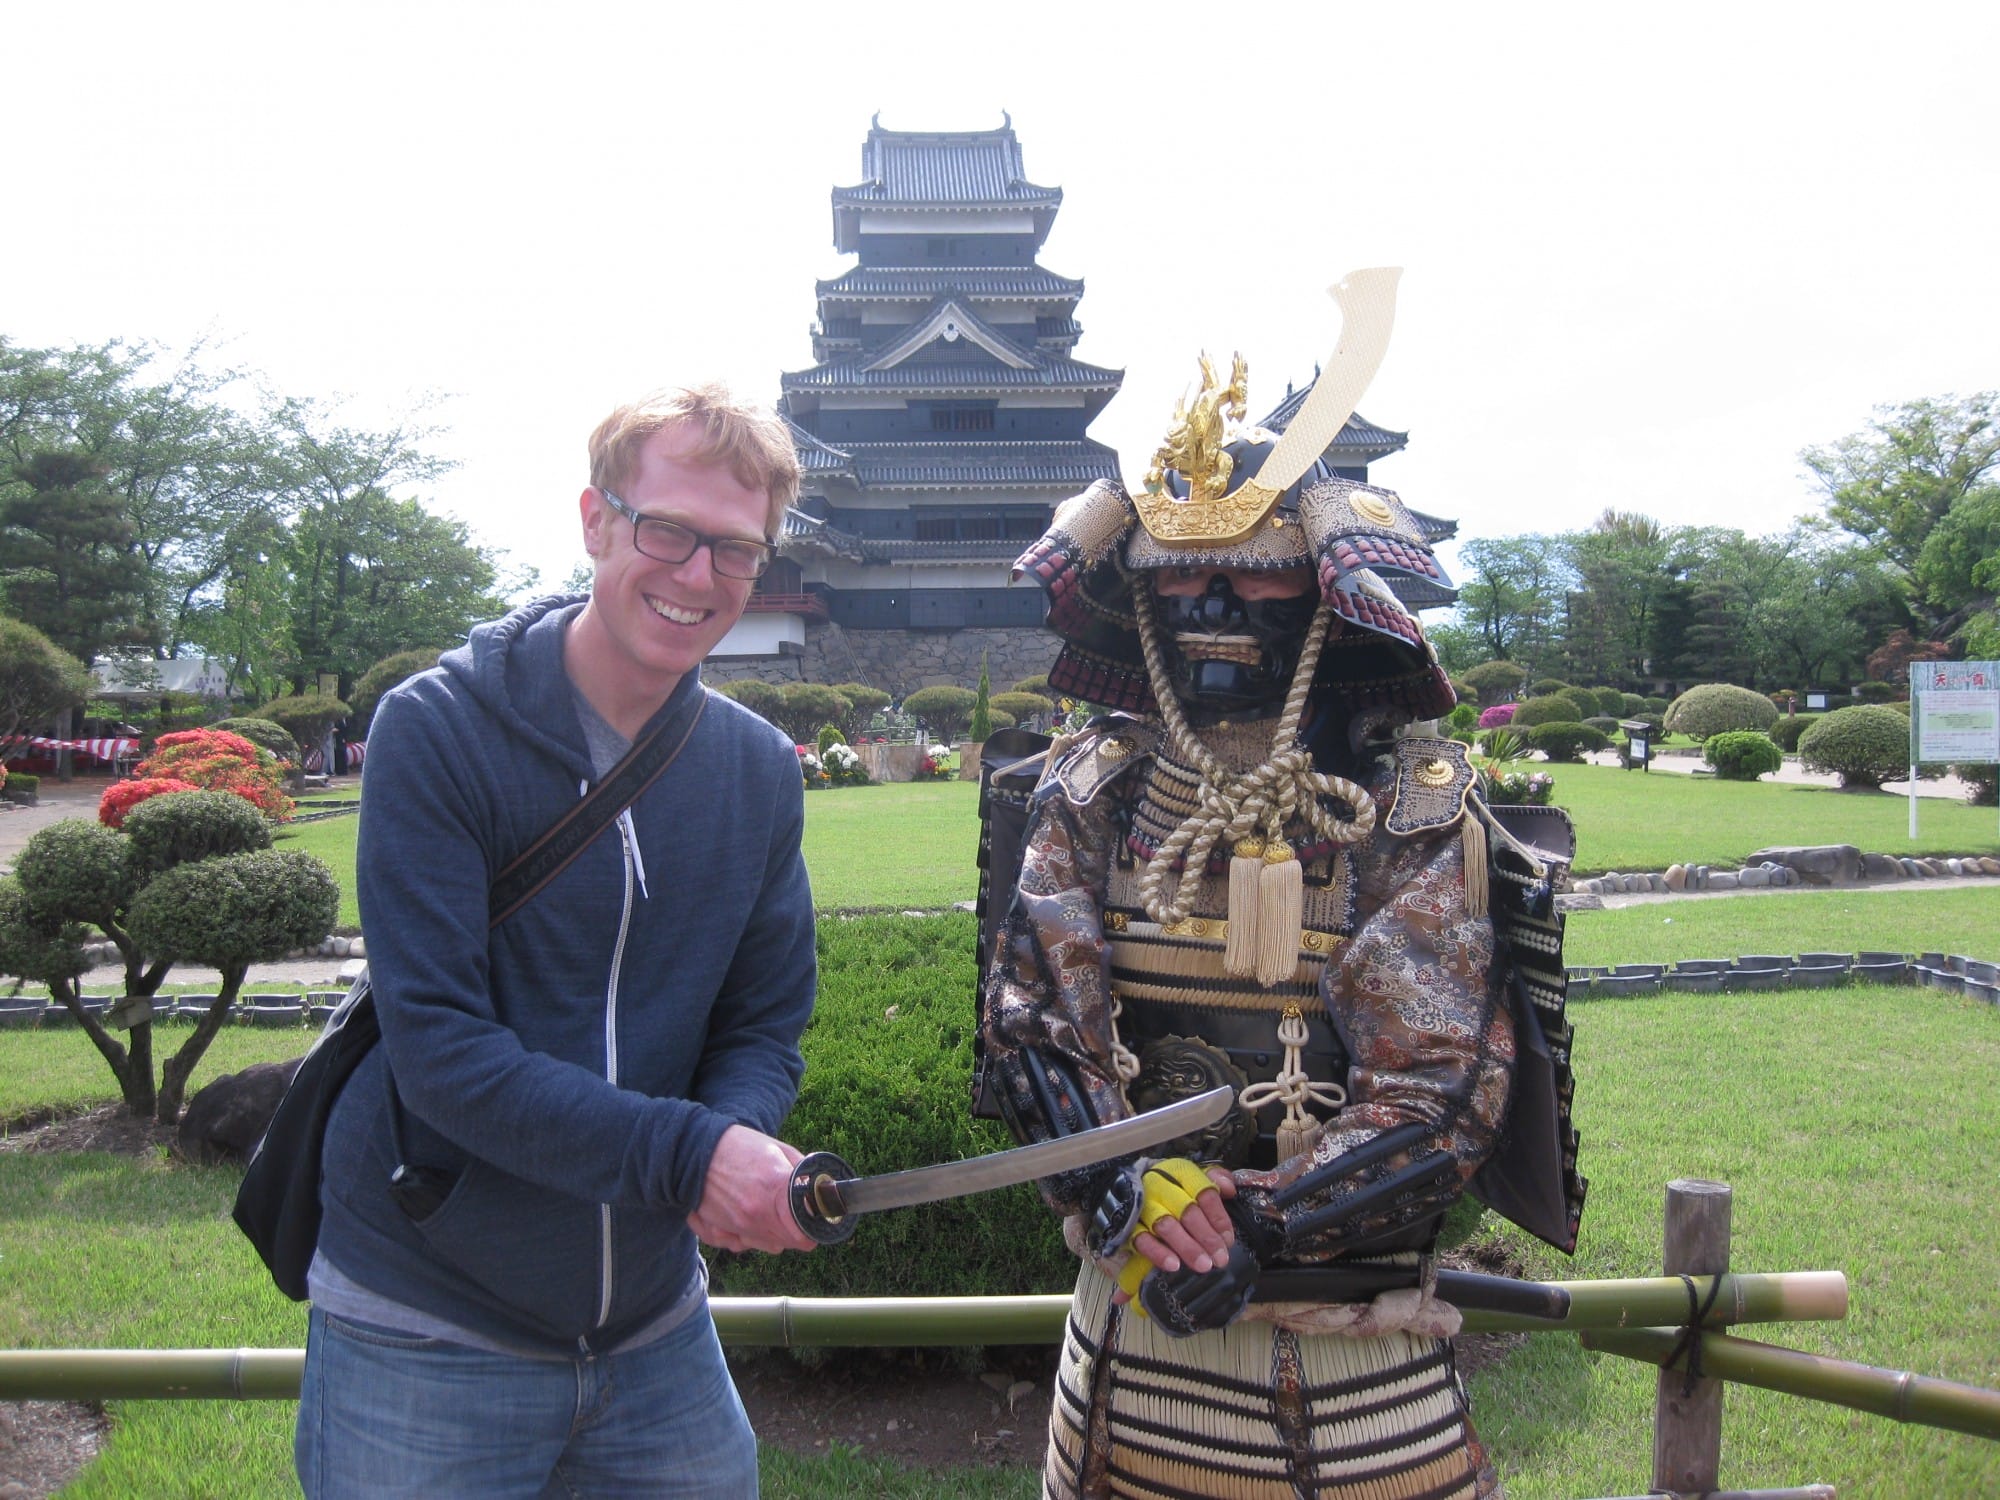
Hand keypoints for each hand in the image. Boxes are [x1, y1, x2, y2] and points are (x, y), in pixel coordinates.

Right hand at [688, 1124, 816, 1253]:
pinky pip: (737, 1245)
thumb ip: (801, 1170)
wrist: (693, 1147)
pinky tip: (747, 1222)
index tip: (815, 1222)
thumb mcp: (777, 1149)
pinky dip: (745, 1238)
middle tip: (793, 1214)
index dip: (813, 1230)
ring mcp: (733, 1226)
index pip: (804, 1234)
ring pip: (765, 1246)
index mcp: (774, 1191)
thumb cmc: (737, 1145)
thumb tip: (820, 1184)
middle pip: (787, 1242)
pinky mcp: (715, 1230)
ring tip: (770, 1214)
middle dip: (795, 1231)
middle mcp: (754, 1215)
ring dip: (773, 1235)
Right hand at [1111, 1165, 1234, 1305]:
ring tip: (1203, 1265)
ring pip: (1167, 1225)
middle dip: (1206, 1237)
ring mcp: (1142, 1204)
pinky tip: (1173, 1265)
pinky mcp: (1128, 1224)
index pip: (1203, 1192)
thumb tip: (1230, 1188)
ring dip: (1187, 1247)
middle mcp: (1159, 1185)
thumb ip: (1214, 1179)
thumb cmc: (1171, 1190)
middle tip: (1220, 1259)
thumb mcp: (1193, 1179)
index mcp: (1178, 1172)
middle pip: (1187, 1210)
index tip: (1228, 1239)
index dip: (1218, 1217)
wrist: (1129, 1192)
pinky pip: (1142, 1239)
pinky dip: (1159, 1253)